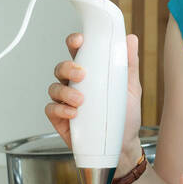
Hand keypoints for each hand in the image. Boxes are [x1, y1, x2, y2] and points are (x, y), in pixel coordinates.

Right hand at [45, 32, 142, 156]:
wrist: (123, 144)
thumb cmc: (125, 115)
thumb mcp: (130, 88)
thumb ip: (129, 64)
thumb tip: (131, 39)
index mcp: (90, 73)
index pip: (77, 52)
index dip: (74, 43)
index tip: (79, 41)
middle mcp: (74, 85)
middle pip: (62, 68)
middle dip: (68, 67)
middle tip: (82, 74)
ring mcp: (65, 101)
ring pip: (54, 88)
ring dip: (66, 92)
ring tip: (81, 100)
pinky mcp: (60, 119)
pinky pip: (51, 109)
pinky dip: (60, 109)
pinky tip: (73, 113)